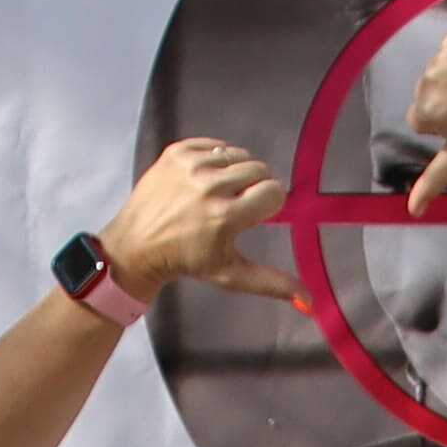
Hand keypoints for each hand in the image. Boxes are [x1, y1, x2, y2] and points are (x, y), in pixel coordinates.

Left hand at [100, 134, 292, 302]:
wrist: (136, 244)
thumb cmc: (187, 261)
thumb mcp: (231, 275)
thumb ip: (272, 283)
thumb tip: (310, 302)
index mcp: (226, 216)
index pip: (274, 192)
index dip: (269, 203)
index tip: (255, 214)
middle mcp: (209, 186)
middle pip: (260, 169)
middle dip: (256, 185)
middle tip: (239, 202)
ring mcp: (191, 165)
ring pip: (239, 154)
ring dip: (238, 170)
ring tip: (223, 189)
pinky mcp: (176, 152)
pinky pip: (215, 144)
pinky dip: (218, 157)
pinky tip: (207, 177)